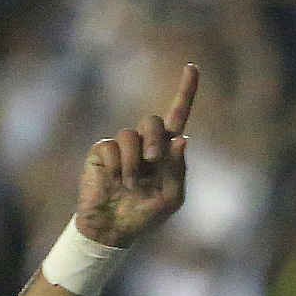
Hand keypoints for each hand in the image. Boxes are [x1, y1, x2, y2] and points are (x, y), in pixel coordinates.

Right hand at [76, 64, 198, 247]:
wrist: (113, 229)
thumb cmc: (144, 214)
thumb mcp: (170, 198)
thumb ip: (178, 170)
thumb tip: (182, 139)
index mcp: (165, 151)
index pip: (177, 117)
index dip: (186, 92)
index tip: (192, 67)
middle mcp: (144, 143)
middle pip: (152, 121)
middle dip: (154, 139)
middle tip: (152, 159)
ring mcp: (122, 146)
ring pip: (130, 135)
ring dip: (132, 162)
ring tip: (129, 184)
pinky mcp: (102, 152)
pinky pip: (111, 147)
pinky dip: (116, 166)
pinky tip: (113, 181)